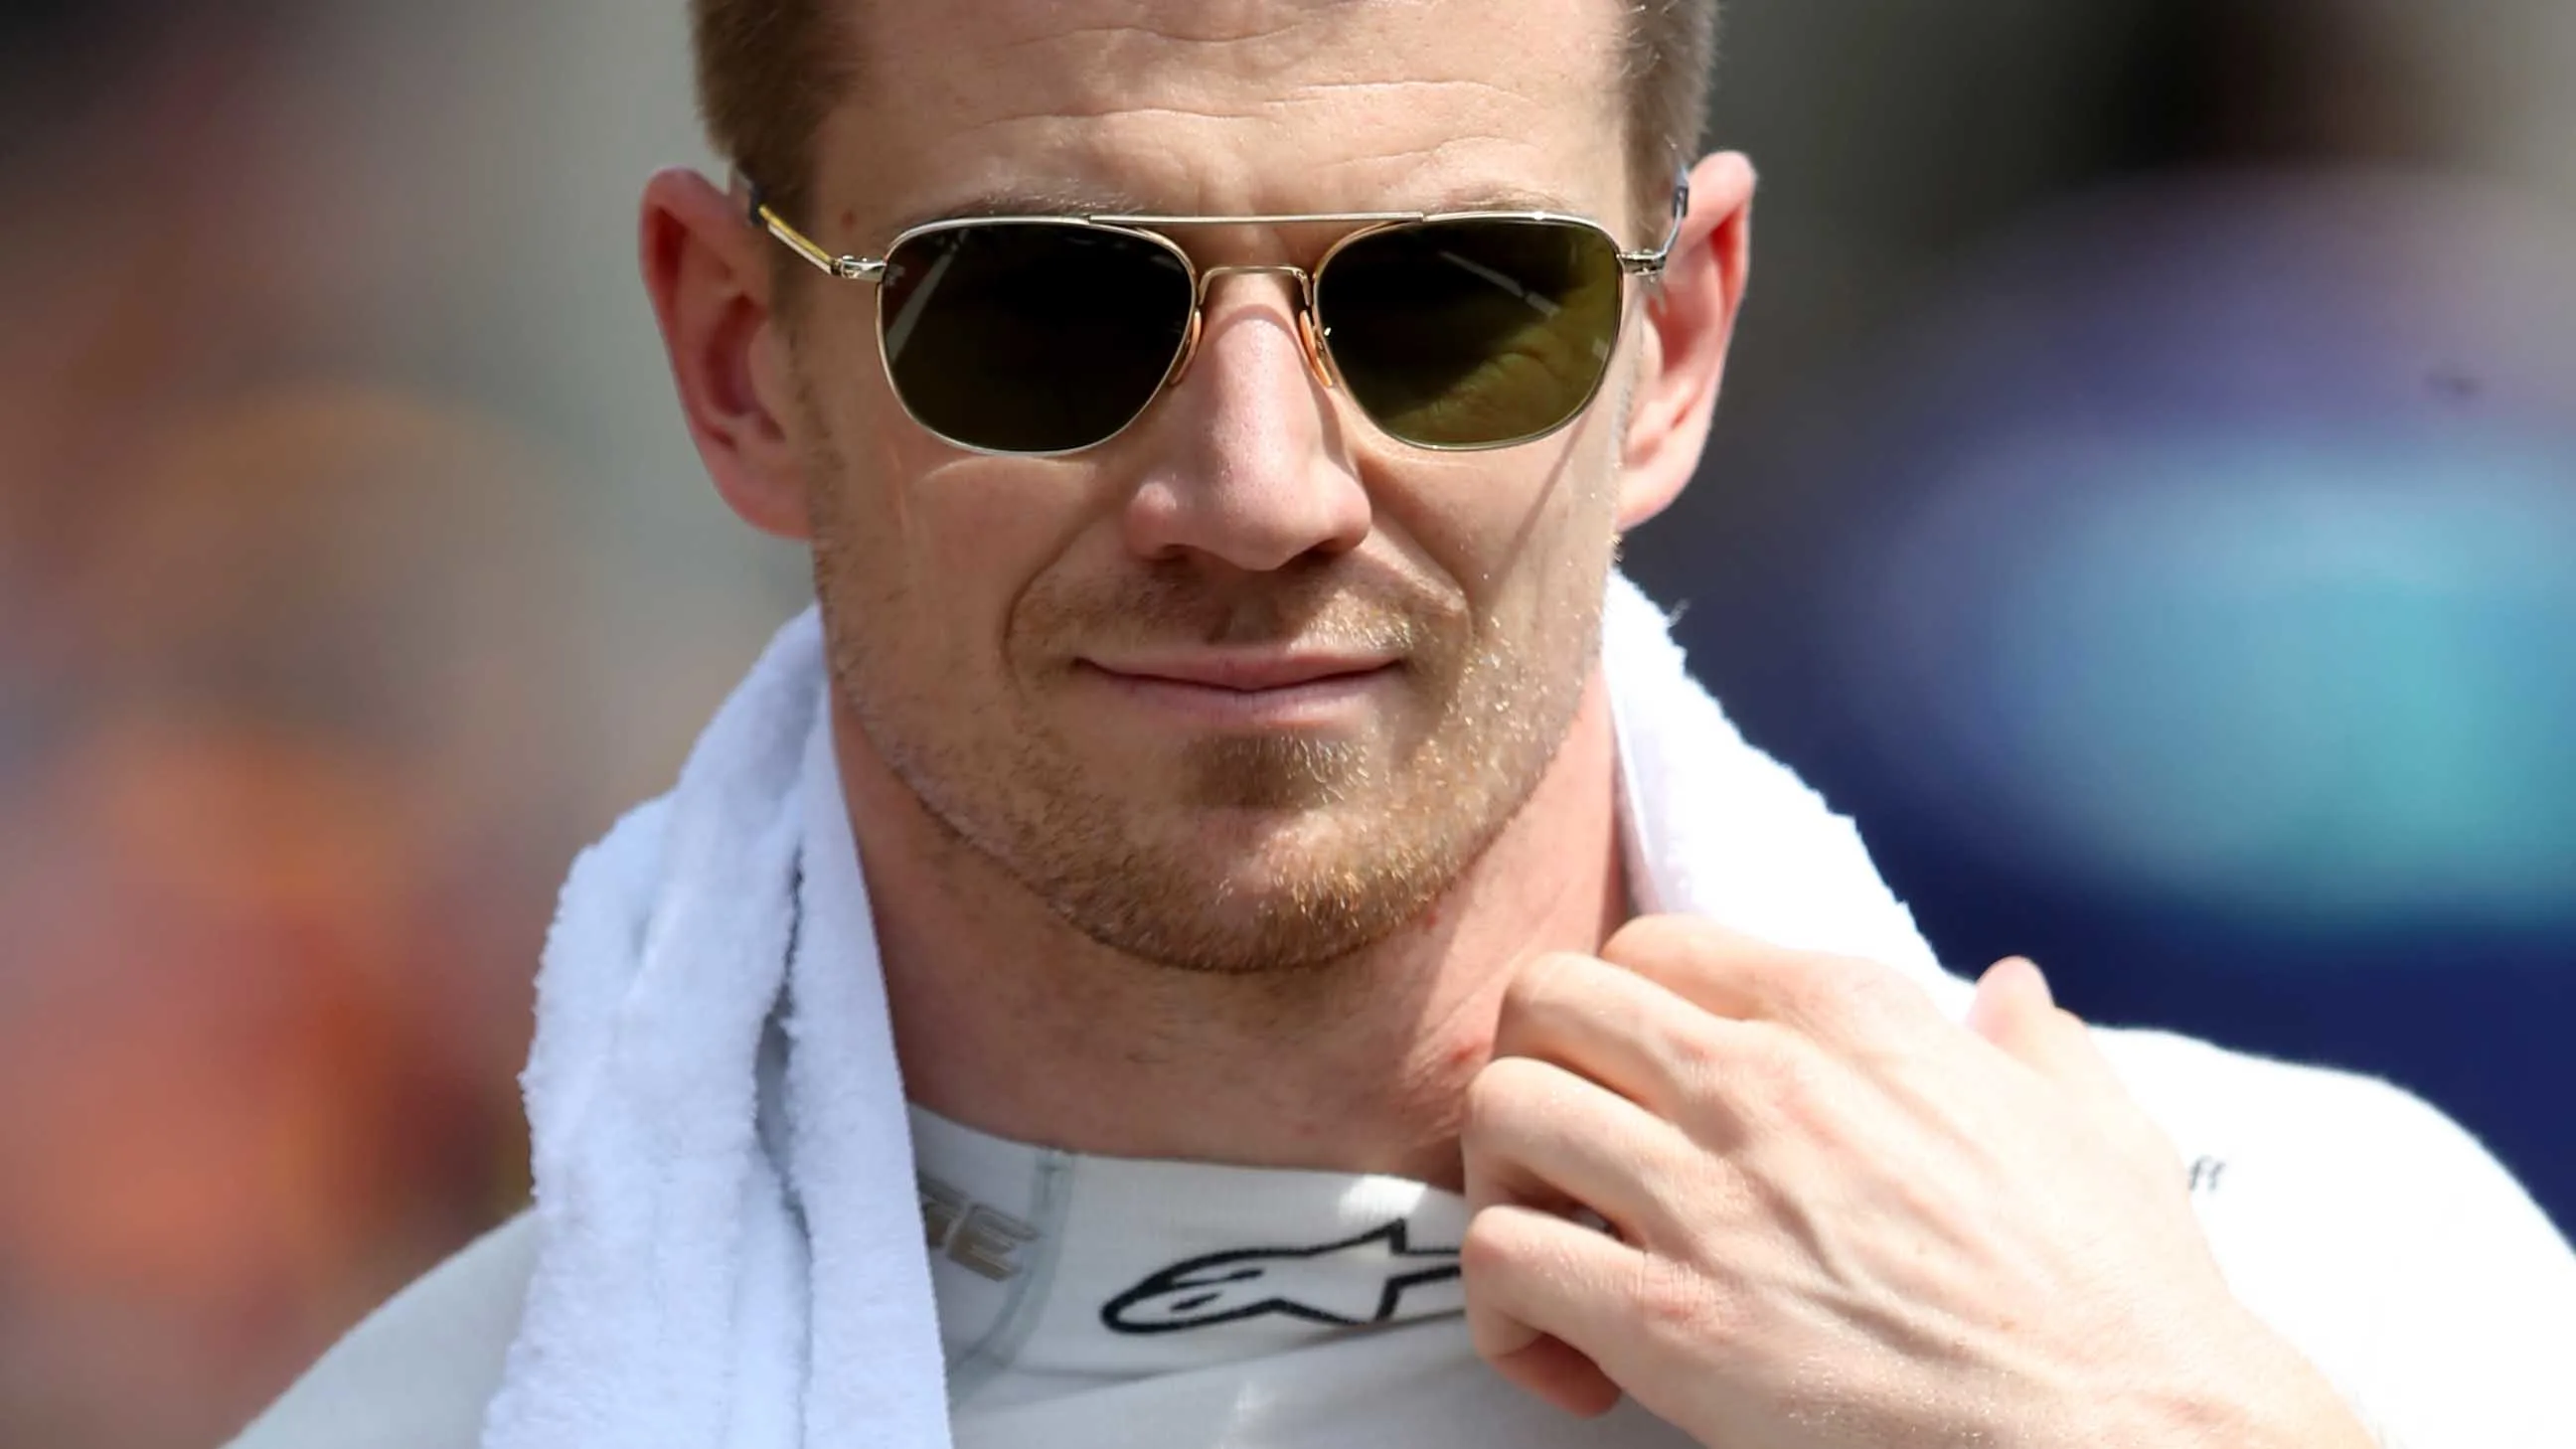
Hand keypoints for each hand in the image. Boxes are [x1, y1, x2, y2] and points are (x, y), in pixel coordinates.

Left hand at [1458, 918, 2374, 1448]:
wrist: (2131, 1436)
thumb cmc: (2121, 1294)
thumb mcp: (2097, 1126)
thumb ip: (2035, 1044)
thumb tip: (2014, 991)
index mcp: (1849, 1012)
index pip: (1647, 944)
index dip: (1626, 1020)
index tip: (1653, 1098)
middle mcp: (1761, 1078)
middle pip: (1545, 998)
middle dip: (1539, 1073)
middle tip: (1575, 1163)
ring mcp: (1708, 1196)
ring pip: (1498, 1110)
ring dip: (1505, 1183)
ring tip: (1566, 1251)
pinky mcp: (1671, 1320)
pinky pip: (1500, 1257)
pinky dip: (1508, 1309)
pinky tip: (1574, 1358)